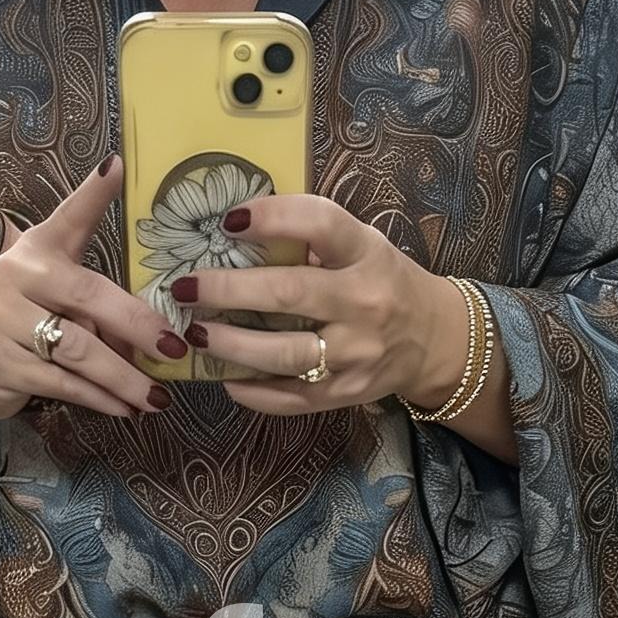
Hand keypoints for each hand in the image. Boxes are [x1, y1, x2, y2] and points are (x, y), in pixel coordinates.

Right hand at [0, 155, 188, 426]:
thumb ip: (98, 304)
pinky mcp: (4, 365)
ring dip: (124, 377)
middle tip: (174, 346)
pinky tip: (126, 409)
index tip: (117, 167)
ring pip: (79, 350)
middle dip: (137, 325)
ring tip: (158, 396)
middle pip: (87, 297)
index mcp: (38, 250)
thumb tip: (151, 339)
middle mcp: (18, 277)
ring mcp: (5, 322)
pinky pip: (63, 384)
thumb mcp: (55, 293)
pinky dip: (100, 398)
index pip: (69, 218)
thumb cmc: (26, 318)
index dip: (92, 195)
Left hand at [171, 194, 472, 417]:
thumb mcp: (362, 246)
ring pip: (284, 353)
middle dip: (228, 290)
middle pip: (288, 294)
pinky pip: (292, 398)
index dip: (273, 218)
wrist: (432, 340)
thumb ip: (313, 239)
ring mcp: (356, 354)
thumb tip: (237, 229)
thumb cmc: (383, 282)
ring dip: (231, 345)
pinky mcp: (346, 393)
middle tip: (185, 286)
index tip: (230, 220)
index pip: (321, 224)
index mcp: (367, 254)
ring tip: (196, 333)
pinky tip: (224, 377)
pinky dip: (253, 392)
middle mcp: (364, 304)